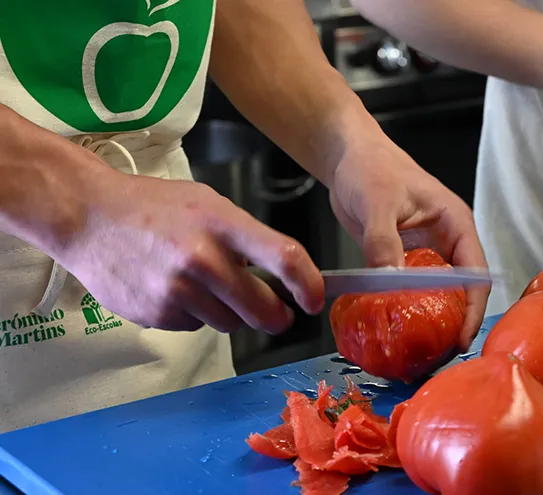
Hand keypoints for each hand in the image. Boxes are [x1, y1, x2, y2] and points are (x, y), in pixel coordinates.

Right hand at [54, 164, 323, 334]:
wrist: (88, 216)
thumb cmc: (153, 207)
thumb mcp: (209, 204)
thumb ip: (245, 237)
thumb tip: (282, 274)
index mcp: (223, 224)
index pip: (284, 258)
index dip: (308, 285)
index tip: (314, 300)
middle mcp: (203, 259)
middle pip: (263, 309)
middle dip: (276, 317)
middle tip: (277, 315)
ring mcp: (177, 290)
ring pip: (229, 324)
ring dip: (229, 314)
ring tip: (204, 285)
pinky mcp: (156, 313)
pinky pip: (195, 326)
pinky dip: (194, 315)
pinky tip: (173, 289)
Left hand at [328, 133, 489, 349]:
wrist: (347, 156)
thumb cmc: (371, 168)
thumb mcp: (378, 203)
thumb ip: (384, 242)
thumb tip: (392, 281)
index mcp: (456, 225)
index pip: (476, 273)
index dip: (473, 308)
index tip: (462, 338)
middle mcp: (447, 242)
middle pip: (461, 290)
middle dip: (454, 322)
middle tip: (439, 356)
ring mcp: (425, 253)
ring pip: (436, 293)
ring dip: (431, 320)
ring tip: (420, 352)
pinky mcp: (403, 260)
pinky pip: (410, 290)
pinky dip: (406, 309)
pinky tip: (396, 331)